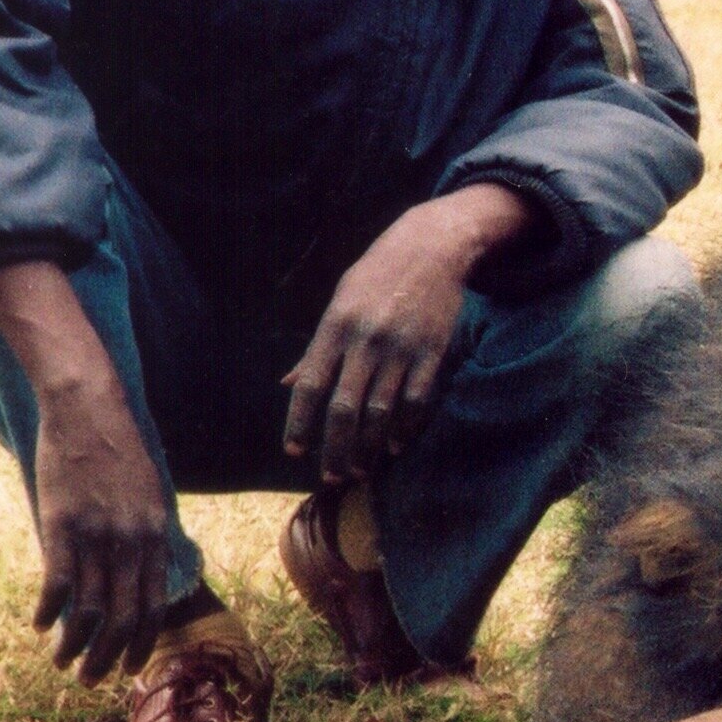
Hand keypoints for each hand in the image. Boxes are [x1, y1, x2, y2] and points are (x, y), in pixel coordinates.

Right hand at [0, 261, 169, 679]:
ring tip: (62, 664)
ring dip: (74, 645)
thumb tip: (144, 574)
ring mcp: (95, 535)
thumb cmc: (119, 449)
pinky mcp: (61, 525)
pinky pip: (56, 583)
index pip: (152, 606)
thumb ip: (146, 535)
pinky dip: (49, 611)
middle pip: (120, 618)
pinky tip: (41, 625)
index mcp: (155, 536)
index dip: (140, 642)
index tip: (130, 666)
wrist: (89, 406)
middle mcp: (129, 542)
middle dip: (107, 657)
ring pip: (86, 610)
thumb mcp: (148, 494)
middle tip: (91, 680)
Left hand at [284, 182, 532, 484]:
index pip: (310, 384)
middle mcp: (366, 340)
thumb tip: (288, 383)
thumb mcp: (340, 300)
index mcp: (336, 325)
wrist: (432, 246)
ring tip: (360, 470)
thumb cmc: (378, 274)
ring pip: (380, 411)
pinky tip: (395, 446)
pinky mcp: (432, 351)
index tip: (294, 451)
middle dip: (334, 449)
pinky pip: (416, 399)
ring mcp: (401, 347)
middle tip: (330, 476)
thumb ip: (317, 346)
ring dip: (369, 447)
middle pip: (344, 408)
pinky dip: (405, 427)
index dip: (299, 423)